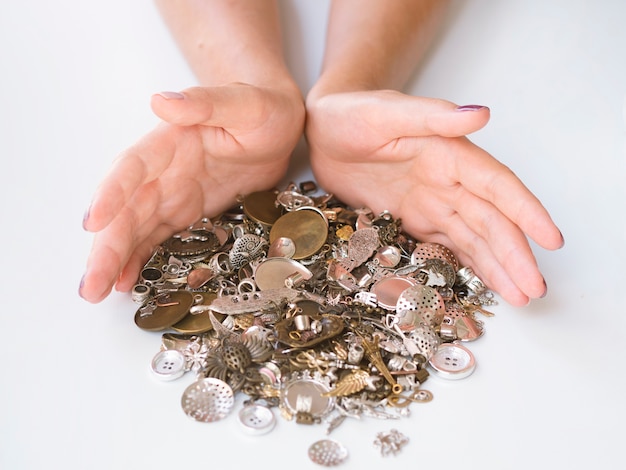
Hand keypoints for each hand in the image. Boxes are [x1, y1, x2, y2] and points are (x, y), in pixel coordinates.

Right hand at [80, 83, 304, 302]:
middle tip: (90, 284)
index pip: (132, 168)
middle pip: (126, 211)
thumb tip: (161, 101)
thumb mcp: (244, 104)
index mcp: (169, 143)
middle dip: (106, 247)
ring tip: (97, 291)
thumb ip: (205, 103)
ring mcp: (173, 195)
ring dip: (115, 260)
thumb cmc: (263, 109)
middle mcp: (163, 172)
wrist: (278, 126)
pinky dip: (142, 259)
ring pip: (135, 230)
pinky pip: (158, 239)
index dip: (111, 194)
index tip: (93, 222)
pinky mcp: (187, 214)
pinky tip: (127, 282)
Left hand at [305, 90, 562, 305]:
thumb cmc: (349, 115)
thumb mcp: (384, 113)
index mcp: (449, 154)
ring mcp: (430, 202)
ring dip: (497, 266)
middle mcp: (447, 181)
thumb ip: (431, 116)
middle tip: (534, 289)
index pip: (496, 185)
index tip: (551, 239)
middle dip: (515, 254)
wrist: (321, 131)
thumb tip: (481, 114)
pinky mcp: (412, 219)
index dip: (525, 212)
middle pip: (490, 221)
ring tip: (520, 296)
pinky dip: (466, 264)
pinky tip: (484, 283)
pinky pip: (445, 245)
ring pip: (473, 238)